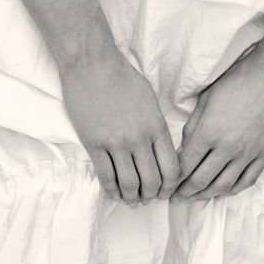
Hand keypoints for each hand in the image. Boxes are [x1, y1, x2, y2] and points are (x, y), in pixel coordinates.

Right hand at [60, 48, 181, 205]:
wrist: (92, 64)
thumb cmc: (122, 77)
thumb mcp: (150, 100)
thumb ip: (156, 125)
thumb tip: (159, 148)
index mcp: (157, 126)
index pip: (172, 168)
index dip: (170, 186)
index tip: (165, 191)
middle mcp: (139, 138)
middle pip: (152, 180)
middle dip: (152, 195)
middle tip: (148, 198)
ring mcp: (116, 143)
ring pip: (129, 183)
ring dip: (132, 196)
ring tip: (132, 199)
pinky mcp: (95, 144)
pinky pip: (106, 176)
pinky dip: (112, 190)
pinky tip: (113, 193)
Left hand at [174, 45, 263, 201]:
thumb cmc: (238, 80)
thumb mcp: (206, 98)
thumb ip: (194, 125)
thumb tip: (186, 146)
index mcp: (208, 132)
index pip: (185, 164)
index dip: (174, 177)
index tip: (167, 183)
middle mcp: (227, 148)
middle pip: (202, 179)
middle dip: (186, 191)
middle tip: (177, 197)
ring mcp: (248, 153)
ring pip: (224, 185)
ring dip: (207, 194)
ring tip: (197, 197)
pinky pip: (247, 180)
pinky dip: (233, 189)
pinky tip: (224, 190)